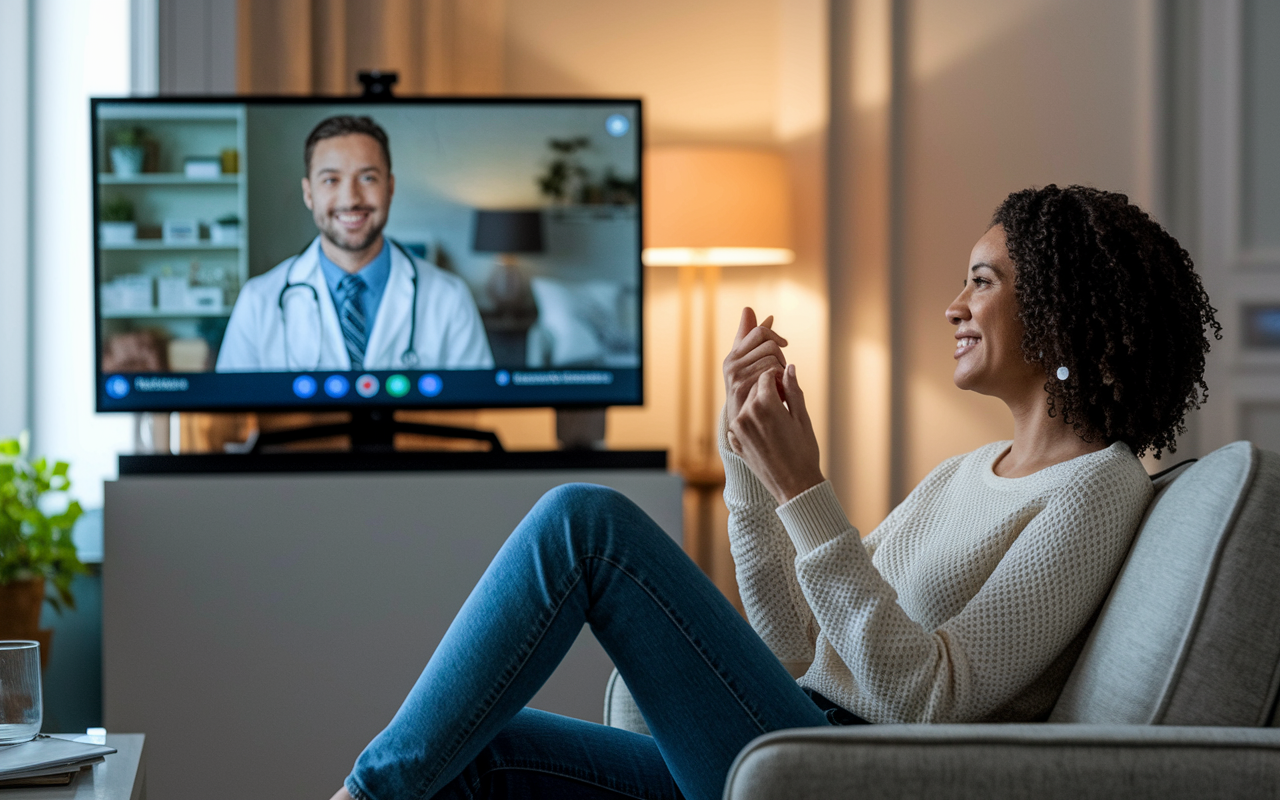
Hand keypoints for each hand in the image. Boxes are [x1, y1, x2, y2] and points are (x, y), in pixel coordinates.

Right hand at [723, 307, 788, 432]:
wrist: (743, 427)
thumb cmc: (749, 393)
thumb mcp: (746, 363)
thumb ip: (748, 336)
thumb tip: (748, 309)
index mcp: (733, 355)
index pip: (759, 331)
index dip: (775, 336)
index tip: (784, 345)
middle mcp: (731, 364)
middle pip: (769, 344)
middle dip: (781, 356)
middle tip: (781, 372)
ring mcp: (736, 377)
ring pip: (773, 359)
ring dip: (782, 372)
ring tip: (779, 386)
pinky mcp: (744, 390)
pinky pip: (772, 374)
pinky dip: (780, 382)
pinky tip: (778, 394)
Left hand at [727, 363, 824, 503]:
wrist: (794, 486)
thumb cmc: (804, 452)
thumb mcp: (802, 418)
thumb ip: (793, 390)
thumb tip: (789, 367)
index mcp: (764, 405)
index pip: (766, 375)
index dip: (778, 377)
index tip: (787, 385)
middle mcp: (746, 414)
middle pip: (755, 388)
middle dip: (768, 390)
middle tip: (784, 401)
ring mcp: (737, 429)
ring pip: (746, 404)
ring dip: (759, 404)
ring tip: (777, 419)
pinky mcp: (734, 442)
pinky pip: (740, 421)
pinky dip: (751, 421)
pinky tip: (767, 433)